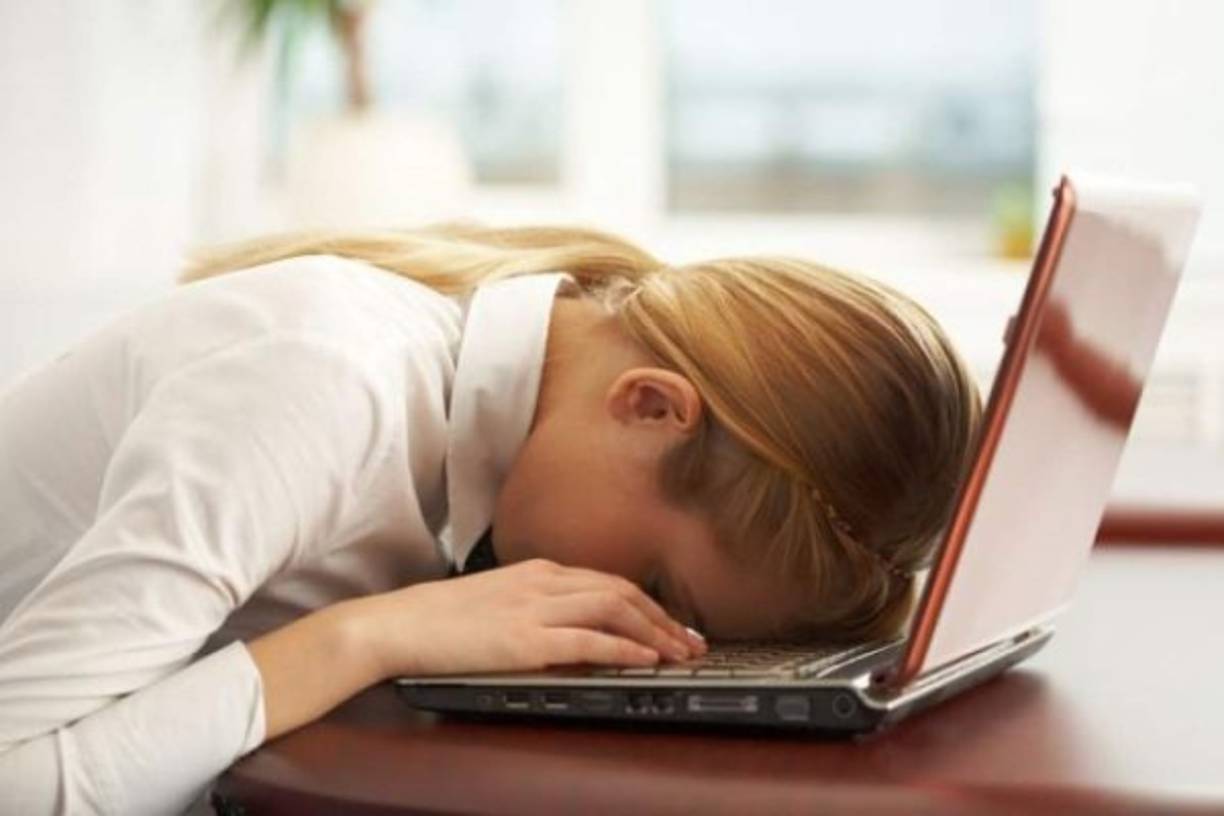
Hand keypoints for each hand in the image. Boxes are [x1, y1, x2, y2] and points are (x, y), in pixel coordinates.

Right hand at [350, 558, 707, 678]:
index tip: (672, 623)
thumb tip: (571, 629)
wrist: (398, 624)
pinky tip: (646, 658)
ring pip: (614, 608)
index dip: (648, 602)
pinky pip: (588, 638)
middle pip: (621, 590)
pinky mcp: (525, 638)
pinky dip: (624, 646)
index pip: (607, 580)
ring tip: (680, 653)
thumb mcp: (498, 601)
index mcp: (537, 571)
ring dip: (655, 631)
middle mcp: (543, 582)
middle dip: (664, 617)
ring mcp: (535, 608)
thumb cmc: (440, 619)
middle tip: (692, 642)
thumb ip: (536, 607)